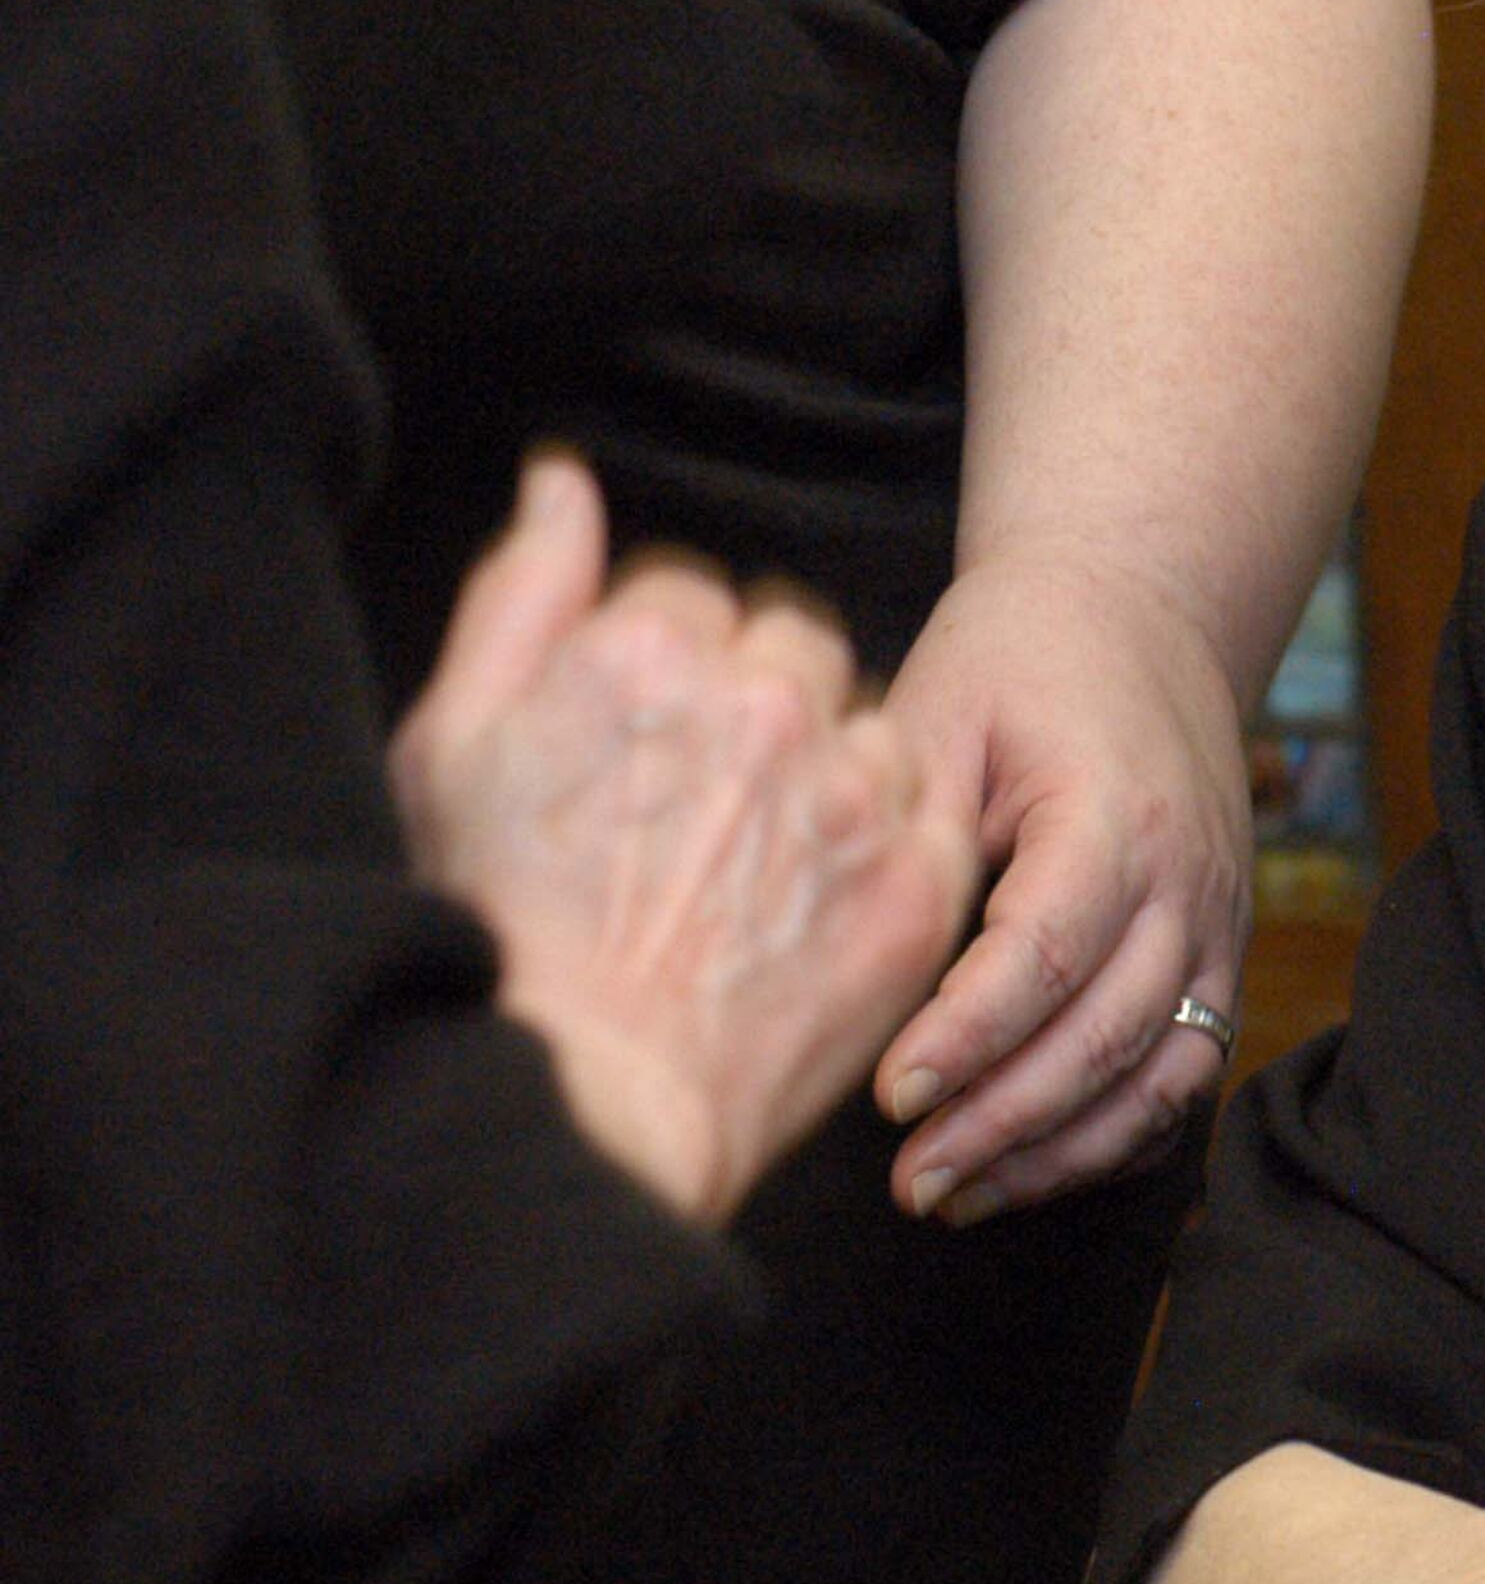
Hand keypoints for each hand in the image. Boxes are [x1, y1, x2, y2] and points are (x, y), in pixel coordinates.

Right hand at [391, 456, 976, 1227]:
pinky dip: (890, 840)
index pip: (692, 594)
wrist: (583, 1105)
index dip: (663, 670)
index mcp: (649, 649)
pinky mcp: (923, 879)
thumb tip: (562, 478)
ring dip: (833, 765)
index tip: (640, 748)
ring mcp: (856, 791)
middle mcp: (767, 699)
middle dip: (758, 699)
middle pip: (794, 641)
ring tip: (761, 861)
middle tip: (704, 805)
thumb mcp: (454, 747)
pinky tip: (821, 897)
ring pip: (873, 721)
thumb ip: (522, 593)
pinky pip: (932, 809)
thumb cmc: (495, 933)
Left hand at [873, 549, 1254, 1220]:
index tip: (889, 1093)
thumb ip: (907, 825)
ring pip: (1164, 1073)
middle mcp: (1188, 879)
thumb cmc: (1018, 658)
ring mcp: (1219, 922)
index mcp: (1114, 813)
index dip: (970, 1036)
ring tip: (957, 1194)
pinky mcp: (1219, 951)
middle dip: (1007, 1122)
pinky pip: (1186, 1072)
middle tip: (910, 1177)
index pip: (1048, 951)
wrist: (1138, 612)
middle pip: (1112, 1033)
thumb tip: (847, 954)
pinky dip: (1116, 1137)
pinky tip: (1027, 1167)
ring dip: (1062, 1149)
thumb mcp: (940, 709)